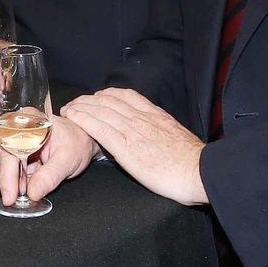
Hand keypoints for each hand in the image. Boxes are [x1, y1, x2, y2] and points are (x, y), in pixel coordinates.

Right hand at [0, 111, 96, 204]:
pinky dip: (11, 181)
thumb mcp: (68, 160)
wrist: (81, 140)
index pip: (8, 151)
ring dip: (9, 181)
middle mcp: (14, 129)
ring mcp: (10, 141)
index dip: (7, 175)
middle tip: (21, 196)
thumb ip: (51, 176)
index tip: (10, 196)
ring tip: (30, 184)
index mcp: (27, 123)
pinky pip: (1, 169)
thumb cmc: (76, 143)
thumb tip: (33, 193)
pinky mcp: (11, 152)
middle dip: (7, 180)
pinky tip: (27, 182)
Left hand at [63, 89, 207, 205]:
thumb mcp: (175, 135)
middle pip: (108, 100)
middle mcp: (142, 118)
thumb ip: (160, 130)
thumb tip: (152, 132)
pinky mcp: (126, 148)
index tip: (95, 97)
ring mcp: (133, 131)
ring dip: (81, 107)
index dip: (105, 95)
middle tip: (75, 103)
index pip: (124, 95)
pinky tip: (74, 117)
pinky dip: (84, 120)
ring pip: (101, 111)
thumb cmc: (191, 161)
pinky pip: (101, 128)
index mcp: (154, 115)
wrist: (199, 172)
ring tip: (68, 109)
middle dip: (88, 100)